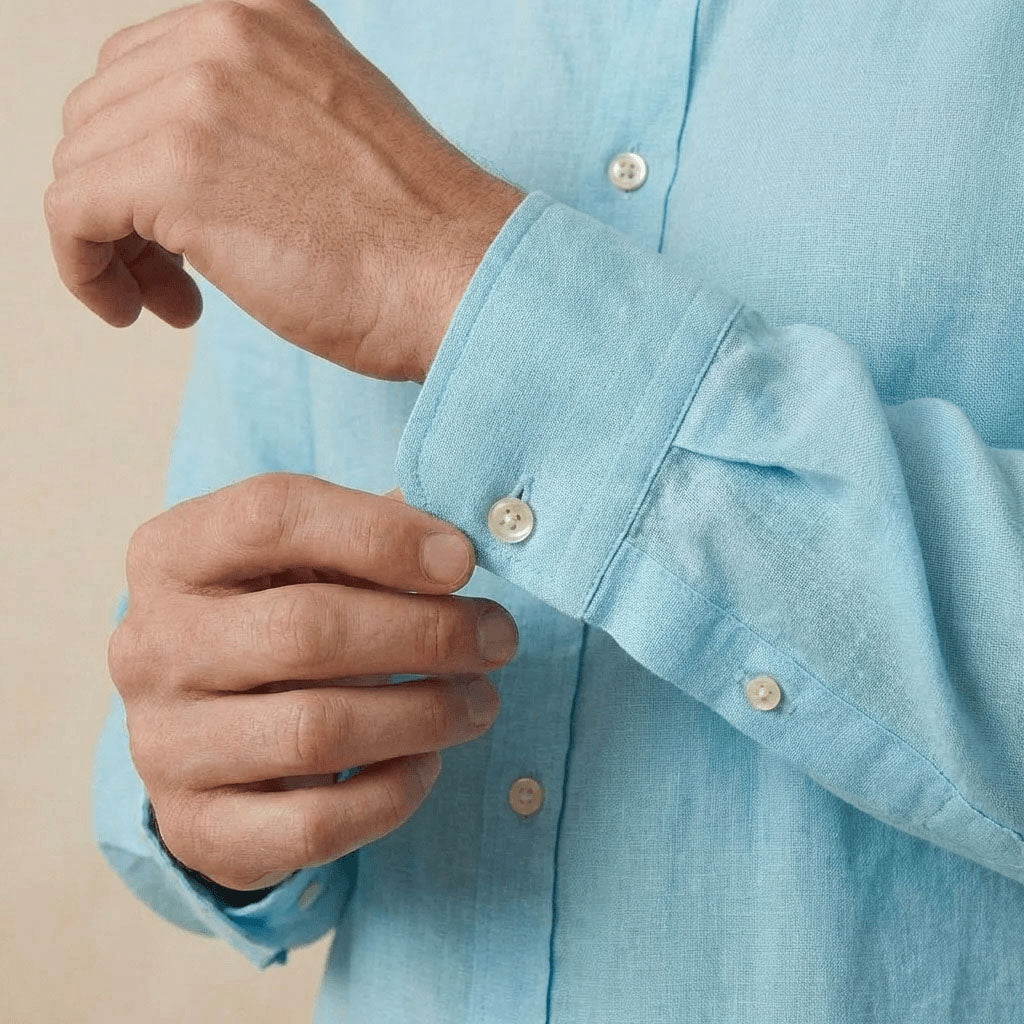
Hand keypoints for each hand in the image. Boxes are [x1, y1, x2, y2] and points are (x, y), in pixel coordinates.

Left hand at [46, 0, 524, 381]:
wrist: (461, 275)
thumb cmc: (414, 239)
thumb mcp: (331, 134)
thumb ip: (257, 119)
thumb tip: (191, 170)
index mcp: (262, 17)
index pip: (144, 74)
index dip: (142, 158)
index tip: (176, 227)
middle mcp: (220, 33)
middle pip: (101, 117)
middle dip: (119, 202)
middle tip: (170, 276)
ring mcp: (195, 96)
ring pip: (80, 167)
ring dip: (109, 244)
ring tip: (166, 300)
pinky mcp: (174, 172)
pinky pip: (69, 216)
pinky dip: (84, 270)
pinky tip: (132, 309)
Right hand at [109, 473, 517, 889]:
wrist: (211, 723)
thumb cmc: (279, 615)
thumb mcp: (310, 557)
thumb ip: (372, 538)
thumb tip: (456, 553)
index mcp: (173, 553)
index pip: (272, 516)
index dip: (382, 534)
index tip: (464, 561)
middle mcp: (151, 646)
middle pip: (306, 630)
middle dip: (428, 634)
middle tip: (498, 637)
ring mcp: (163, 744)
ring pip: (315, 732)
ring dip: (425, 714)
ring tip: (481, 700)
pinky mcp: (196, 827)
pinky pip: (312, 825)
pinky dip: (391, 794)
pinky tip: (427, 762)